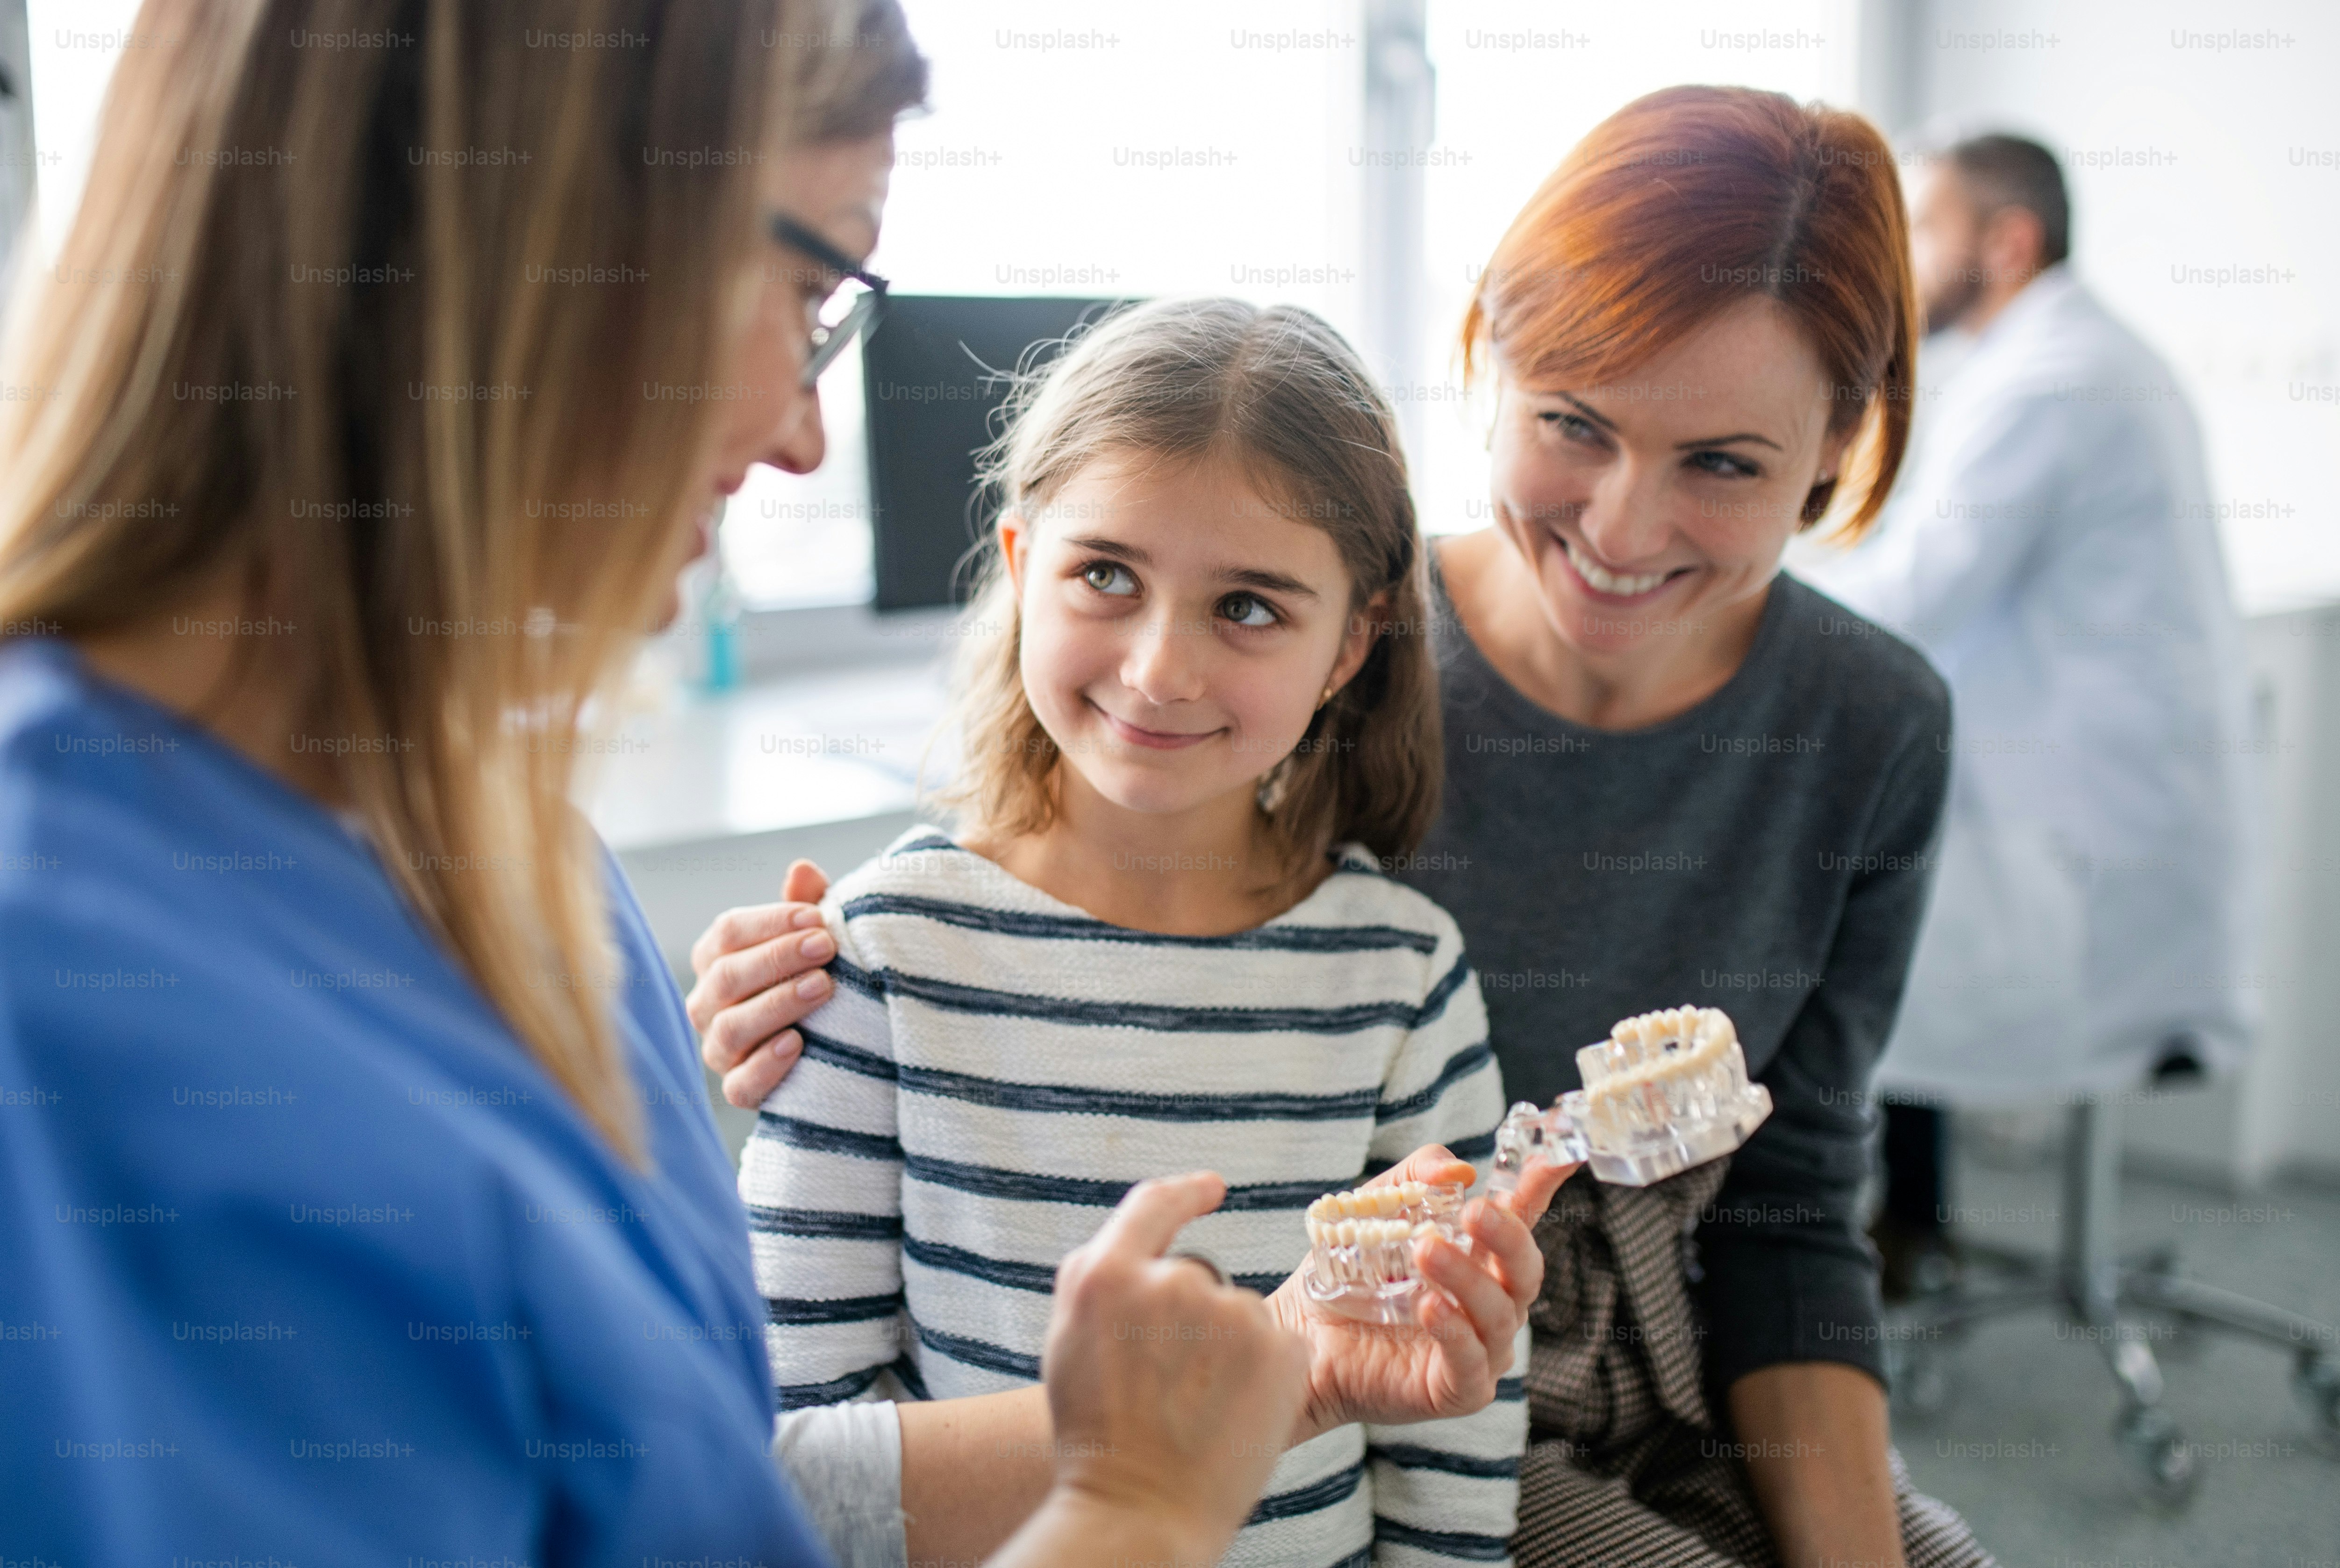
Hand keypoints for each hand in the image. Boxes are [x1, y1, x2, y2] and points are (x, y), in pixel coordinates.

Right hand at [684, 859, 833, 1107]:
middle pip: (727, 977)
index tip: (817, 917)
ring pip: (731, 1029)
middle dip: (778, 958)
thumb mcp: (814, 939)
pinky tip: (797, 1046)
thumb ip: (807, 906)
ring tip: (823, 986)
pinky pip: (740, 1086)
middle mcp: (707, 1004)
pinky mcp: (740, 1090)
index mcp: (717, 959)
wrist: (835, 1040)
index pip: (727, 933)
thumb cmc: (816, 973)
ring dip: (777, 1004)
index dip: (771, 923)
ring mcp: (719, 1050)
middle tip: (826, 946)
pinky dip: (765, 1066)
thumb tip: (802, 869)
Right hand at [1023, 1173, 1310, 1566]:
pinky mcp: (1280, 1350)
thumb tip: (1138, 1241)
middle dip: (1190, 1317)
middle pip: (1196, 1275)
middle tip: (1170, 1382)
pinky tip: (1234, 1413)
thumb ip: (1102, 1279)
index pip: (1153, 1205)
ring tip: (1197, 1408)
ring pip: (1238, 1314)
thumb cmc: (1097, 1435)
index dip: (1185, 1191)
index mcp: (1108, 1275)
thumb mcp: (1069, 1340)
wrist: (1138, 1509)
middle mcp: (1172, 1283)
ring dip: (1227, 1349)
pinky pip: (1275, 1345)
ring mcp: (1232, 1314)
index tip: (1211, 1187)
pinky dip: (1263, 1374)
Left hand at [1266, 1144, 1574, 1443]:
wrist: (1304, 1339)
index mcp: (1479, 1255)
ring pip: (1498, 1314)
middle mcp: (1490, 1300)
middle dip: (1507, 1236)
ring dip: (1467, 1278)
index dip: (1544, 1183)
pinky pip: (1471, 1361)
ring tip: (1425, 1252)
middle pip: (1524, 1269)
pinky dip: (1454, 1331)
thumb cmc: (1347, 1276)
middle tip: (1475, 1212)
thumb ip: (1416, 1179)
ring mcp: (1481, 1348)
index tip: (1559, 1151)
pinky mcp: (1459, 1389)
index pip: (1523, 1215)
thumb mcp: (1375, 1210)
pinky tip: (1430, 1308)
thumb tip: (1457, 1169)